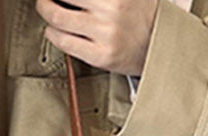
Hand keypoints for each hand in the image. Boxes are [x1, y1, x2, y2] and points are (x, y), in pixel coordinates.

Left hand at [36, 0, 157, 75]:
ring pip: (58, 18)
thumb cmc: (143, 14)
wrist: (161, 46)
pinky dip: (52, 33)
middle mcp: (112, 9)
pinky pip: (65, 42)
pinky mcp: (101, 56)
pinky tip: (53, 29)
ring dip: (45, 11)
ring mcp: (106, 34)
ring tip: (46, 8)